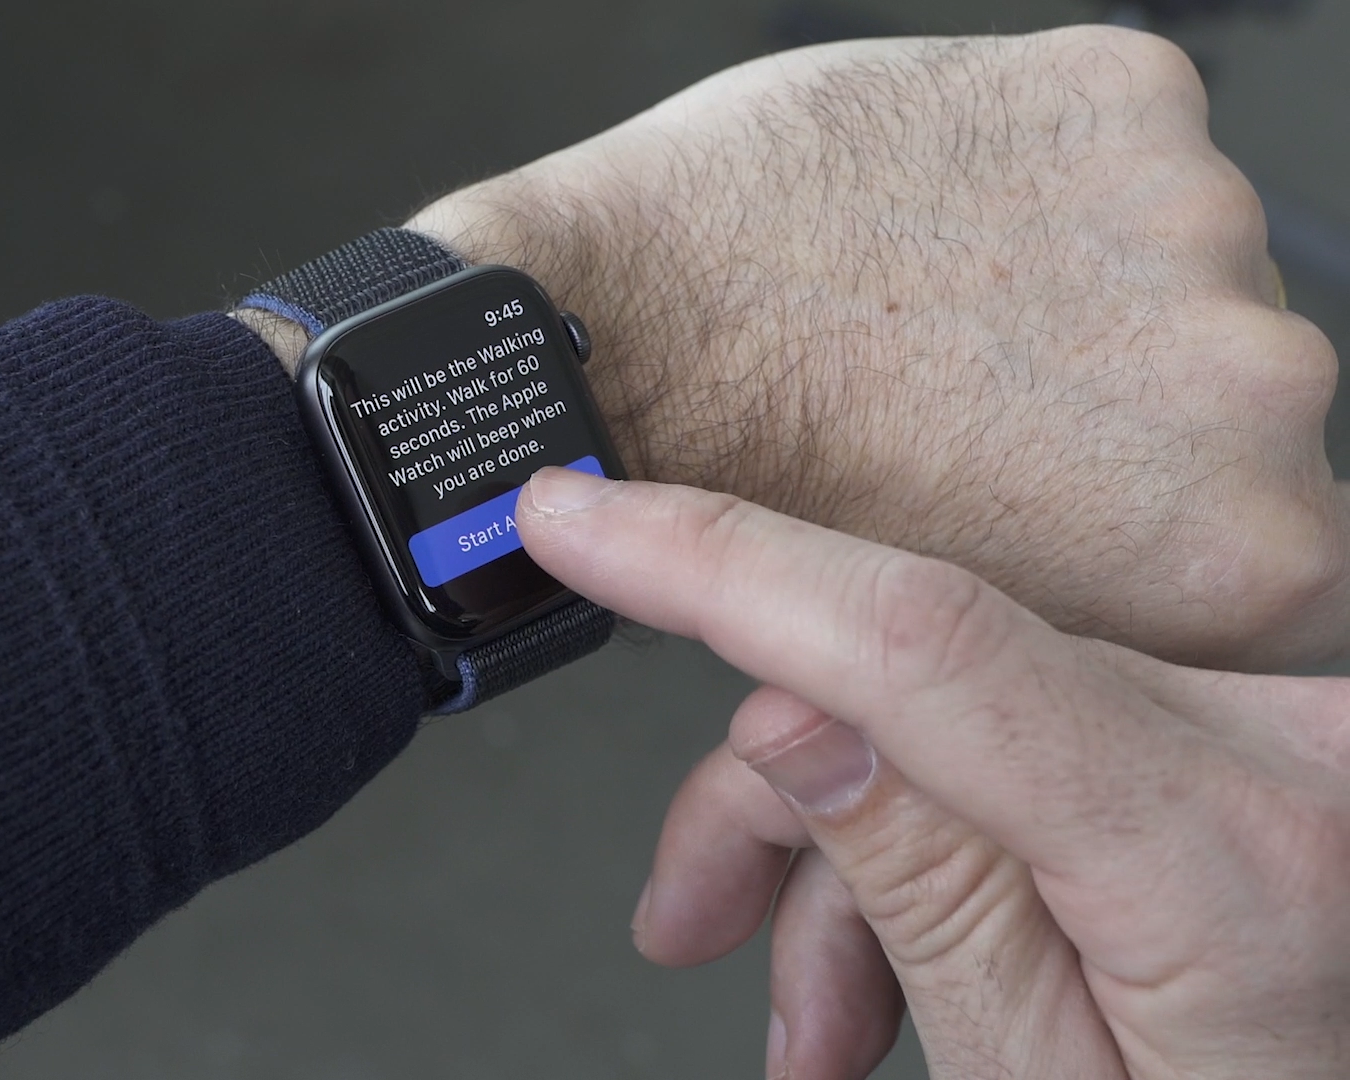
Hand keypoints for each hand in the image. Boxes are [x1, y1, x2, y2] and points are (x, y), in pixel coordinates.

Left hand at [408, 27, 1347, 668]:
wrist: (612, 346)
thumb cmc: (752, 503)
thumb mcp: (960, 633)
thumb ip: (1095, 604)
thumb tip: (1117, 599)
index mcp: (1252, 562)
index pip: (1277, 541)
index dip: (1157, 521)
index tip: (1073, 504)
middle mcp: (1261, 391)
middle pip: (1228, 390)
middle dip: (1115, 395)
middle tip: (970, 401)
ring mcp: (1196, 224)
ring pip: (1165, 252)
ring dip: (1070, 269)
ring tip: (920, 304)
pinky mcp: (1120, 97)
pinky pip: (1098, 130)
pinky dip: (1018, 161)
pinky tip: (913, 212)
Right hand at [516, 466, 1349, 1079]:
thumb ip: (920, 896)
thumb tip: (786, 722)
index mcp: (1237, 854)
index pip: (924, 640)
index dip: (719, 562)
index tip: (581, 522)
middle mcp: (1285, 746)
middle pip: (917, 681)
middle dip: (774, 800)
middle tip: (692, 918)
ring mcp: (1276, 724)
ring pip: (956, 701)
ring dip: (852, 838)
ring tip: (826, 1012)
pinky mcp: (1256, 726)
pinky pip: (1035, 715)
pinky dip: (946, 819)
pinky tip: (911, 953)